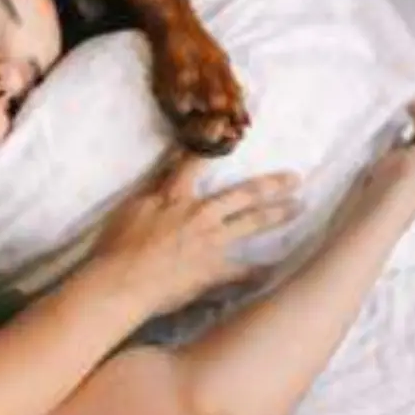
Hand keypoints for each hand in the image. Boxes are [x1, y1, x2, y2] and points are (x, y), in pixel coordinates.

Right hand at [82, 152, 300, 315]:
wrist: (122, 283)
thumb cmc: (117, 247)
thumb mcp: (130, 209)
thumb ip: (152, 190)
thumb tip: (165, 172)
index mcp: (176, 197)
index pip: (196, 162)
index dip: (214, 144)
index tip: (232, 131)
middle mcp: (201, 215)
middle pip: (242, 194)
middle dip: (270, 184)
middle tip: (294, 178)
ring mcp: (211, 242)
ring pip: (251, 224)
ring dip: (277, 215)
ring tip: (297, 208)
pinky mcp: (213, 271)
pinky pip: (242, 272)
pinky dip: (258, 272)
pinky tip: (274, 271)